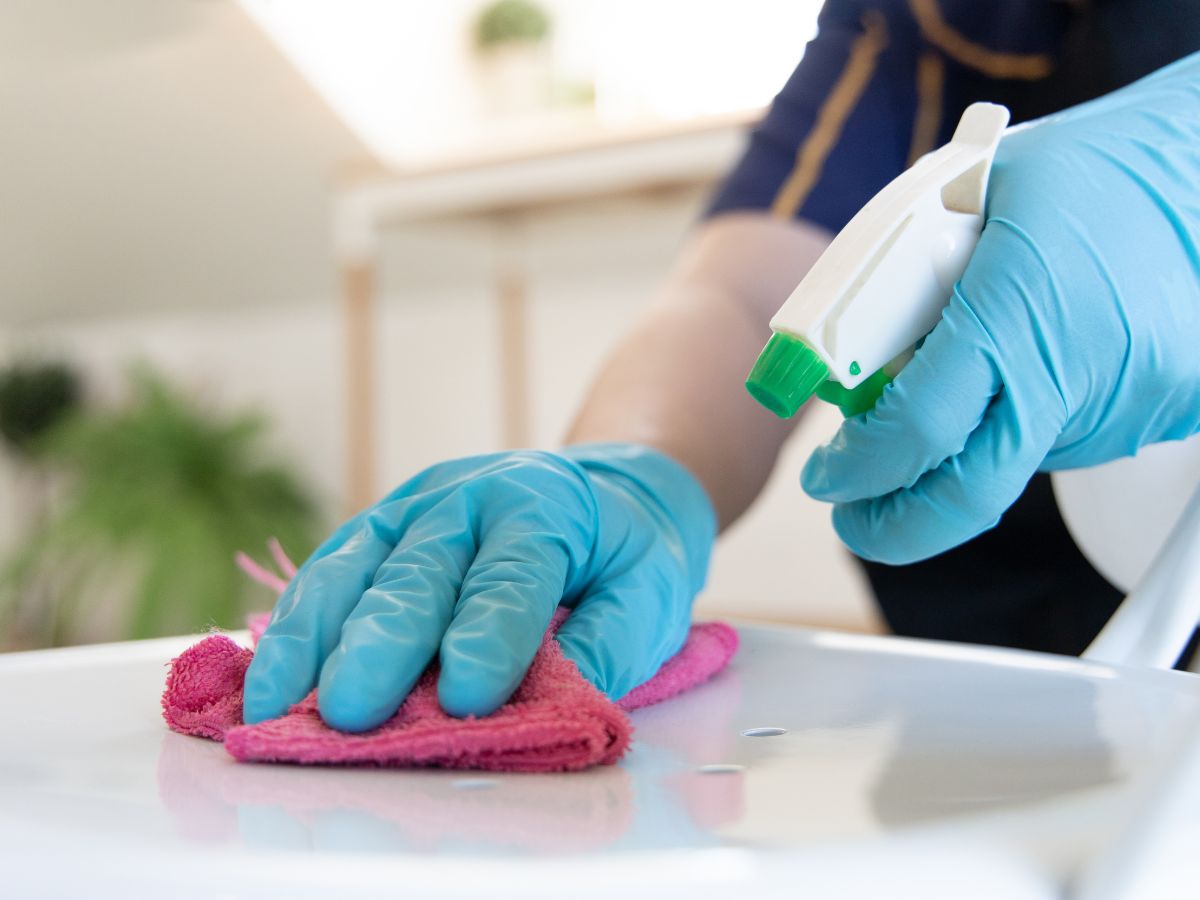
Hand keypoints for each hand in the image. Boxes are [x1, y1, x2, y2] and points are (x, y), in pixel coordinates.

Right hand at [242, 443, 714, 730]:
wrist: (598, 493)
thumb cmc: (622, 553)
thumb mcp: (649, 591)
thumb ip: (611, 642)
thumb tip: (565, 703)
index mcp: (542, 507)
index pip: (512, 576)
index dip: (491, 636)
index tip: (470, 698)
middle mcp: (465, 499)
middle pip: (419, 572)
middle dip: (383, 644)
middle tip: (353, 711)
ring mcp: (410, 510)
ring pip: (353, 567)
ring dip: (312, 638)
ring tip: (276, 704)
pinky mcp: (375, 532)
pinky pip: (326, 574)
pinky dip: (294, 626)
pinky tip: (269, 677)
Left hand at [802, 54, 1199, 563]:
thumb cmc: (1088, 169)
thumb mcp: (966, 198)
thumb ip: (903, 284)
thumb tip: (849, 365)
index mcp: (1017, 312)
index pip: (918, 430)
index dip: (857, 470)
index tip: (827, 477)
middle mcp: (1079, 373)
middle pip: (968, 498)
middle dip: (895, 526)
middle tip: (855, 518)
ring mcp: (1129, 404)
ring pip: (1015, 462)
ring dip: (973, 444)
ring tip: (981, 364)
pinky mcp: (1166, 415)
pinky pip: (1068, 439)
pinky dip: (1032, 418)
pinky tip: (1043, 356)